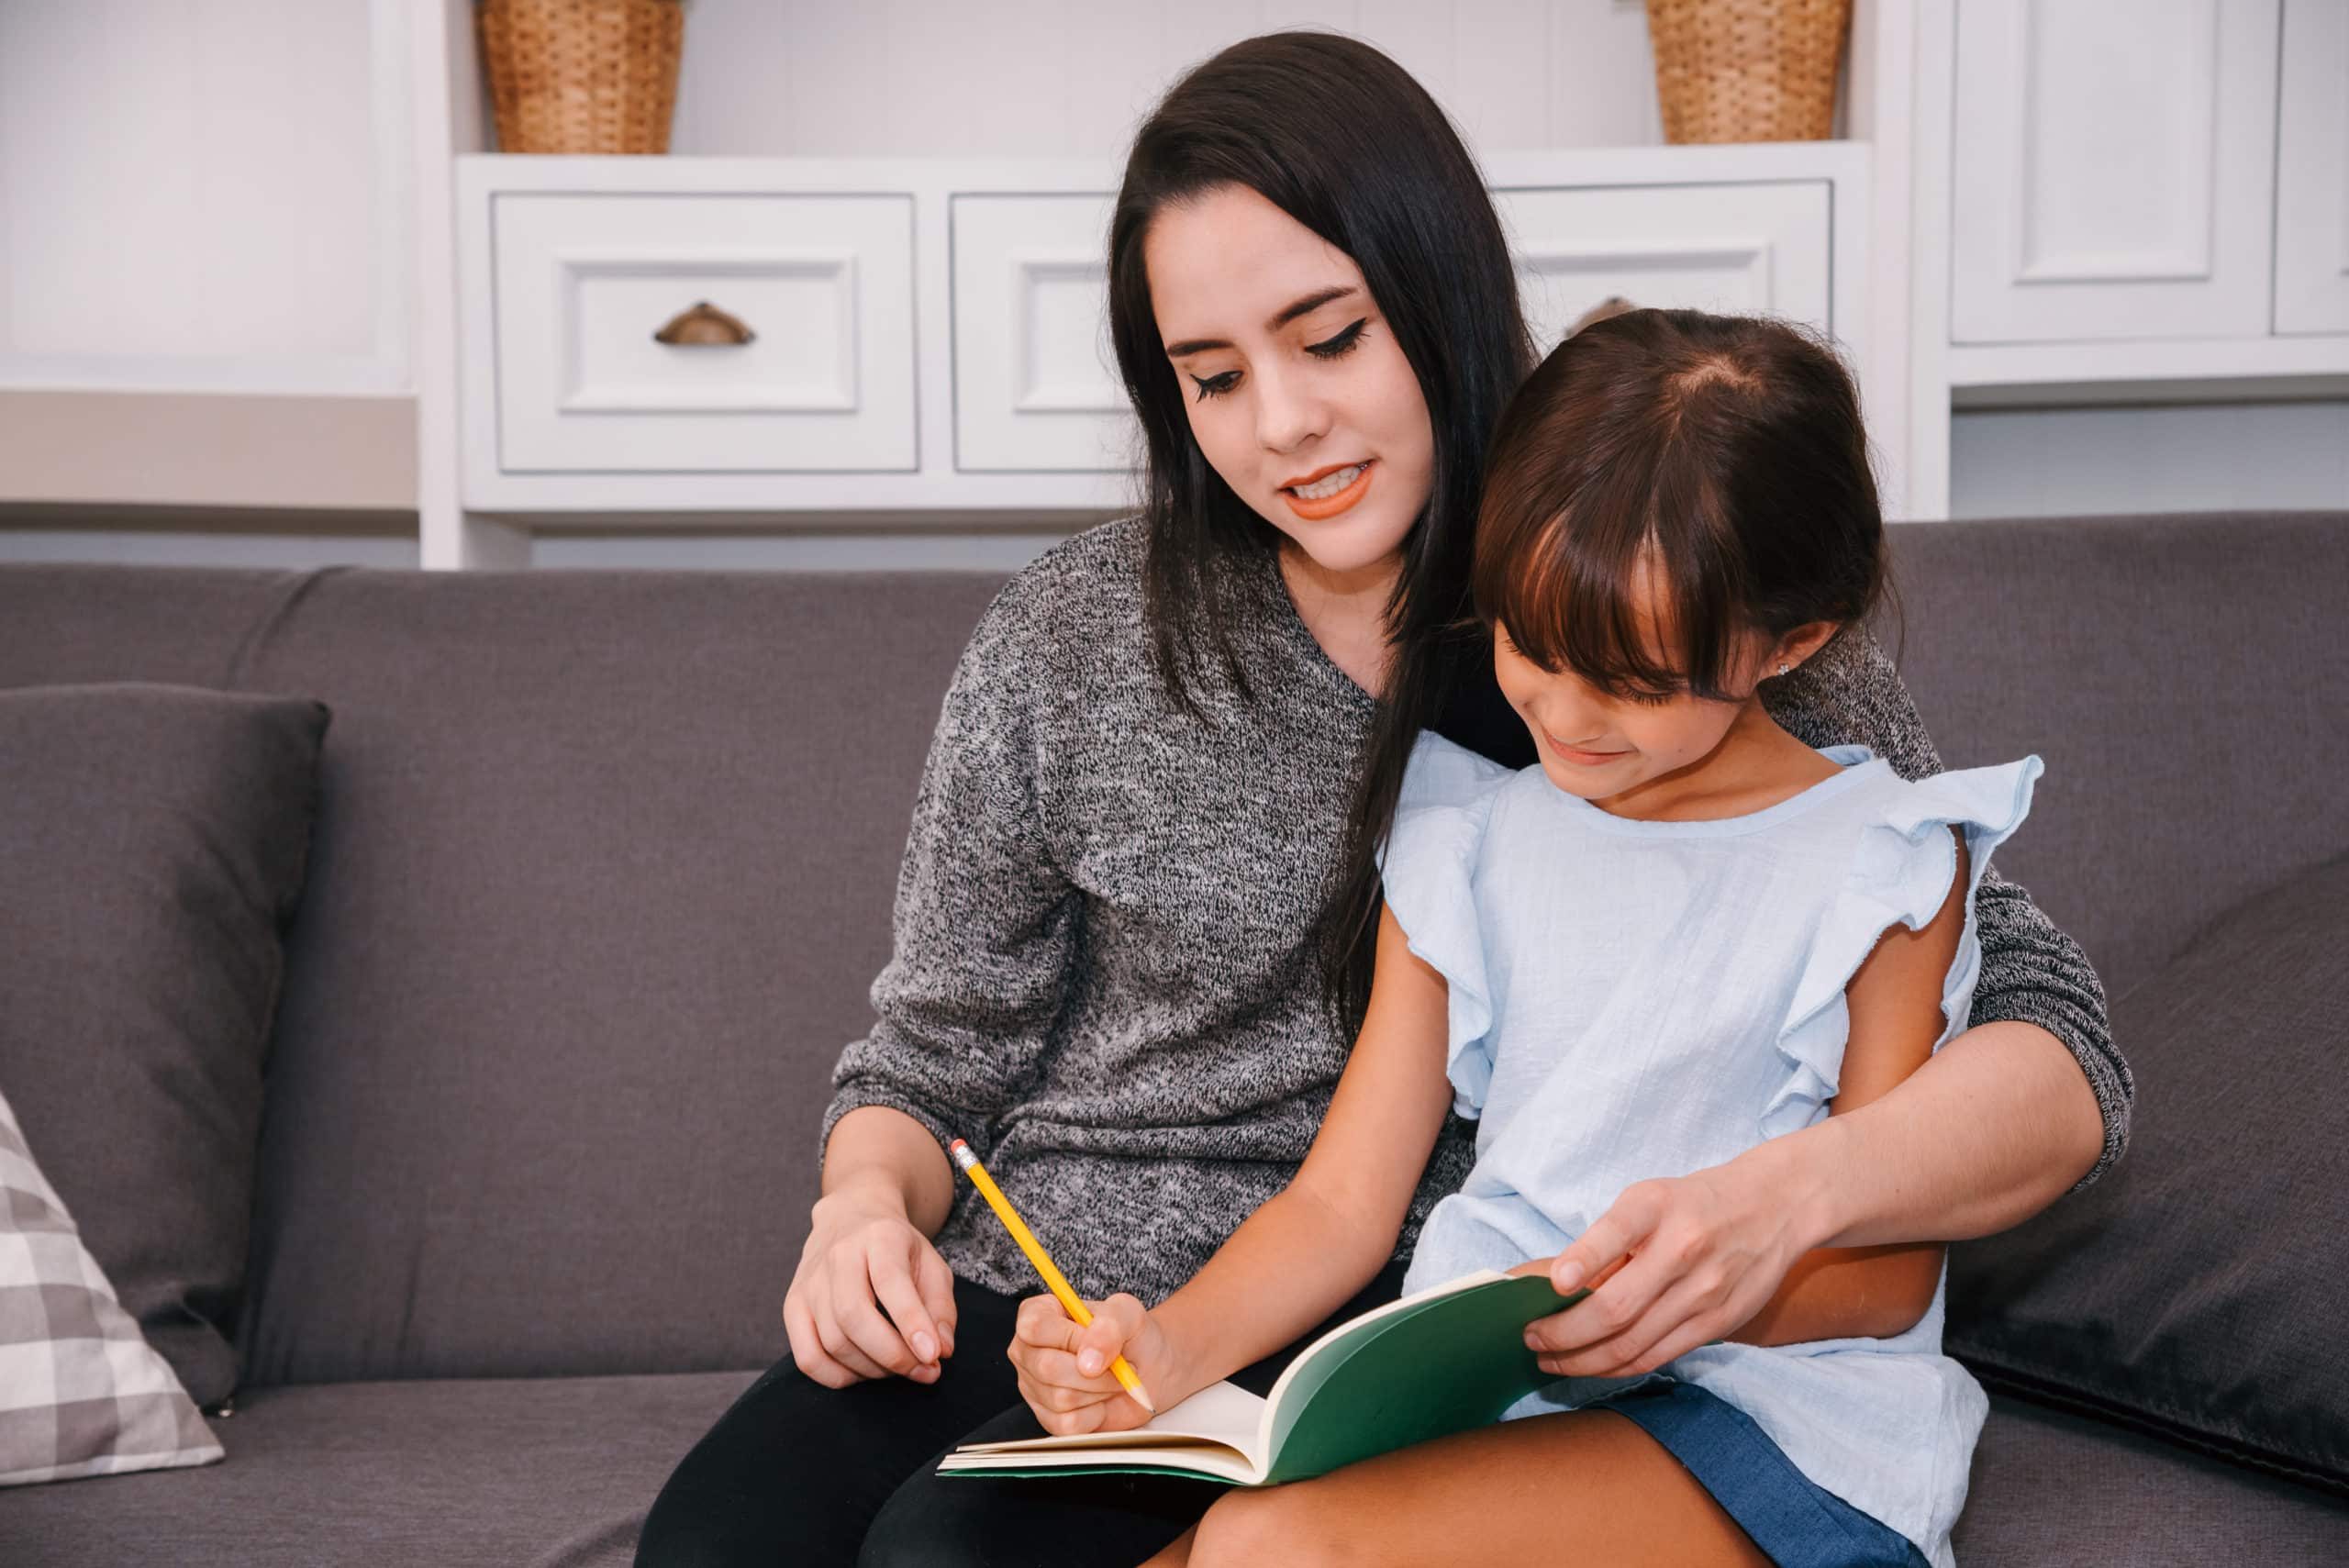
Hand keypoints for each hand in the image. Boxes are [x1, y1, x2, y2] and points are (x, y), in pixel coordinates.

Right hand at [782, 1186, 957, 1387]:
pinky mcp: (793, 1305)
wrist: (850, 1218)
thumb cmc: (897, 1249)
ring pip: (833, 1341)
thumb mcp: (932, 1264)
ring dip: (872, 1368)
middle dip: (892, 1355)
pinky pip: (807, 1357)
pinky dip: (836, 1377)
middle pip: (854, 1316)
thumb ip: (941, 1308)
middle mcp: (838, 1256)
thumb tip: (940, 1351)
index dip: (912, 1323)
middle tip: (922, 1370)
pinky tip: (862, 1371)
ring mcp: (810, 1282)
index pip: (891, 1282)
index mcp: (880, 1236)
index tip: (932, 1355)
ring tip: (897, 1366)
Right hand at [1009, 1291, 1171, 1436]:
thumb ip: (1109, 1326)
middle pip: (1047, 1367)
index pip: (1035, 1326)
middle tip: (1119, 1366)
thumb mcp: (1128, 1313)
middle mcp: (1027, 1351)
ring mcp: (1033, 1387)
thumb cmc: (1132, 1335)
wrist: (1149, 1369)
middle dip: (1095, 1372)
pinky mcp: (1047, 1419)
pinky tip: (1101, 1400)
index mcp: (1037, 1314)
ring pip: (1060, 1398)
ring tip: (1112, 1380)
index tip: (1100, 1341)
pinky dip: (1096, 1415)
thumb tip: (1087, 1362)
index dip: (1071, 1337)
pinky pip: (1068, 1424)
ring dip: (1099, 1391)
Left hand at [1519, 1163, 1812, 1377]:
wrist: (1774, 1207)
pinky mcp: (1718, 1323)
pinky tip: (1590, 1365)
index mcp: (1656, 1207)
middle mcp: (1682, 1249)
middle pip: (1616, 1309)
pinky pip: (1657, 1356)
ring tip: (1550, 1360)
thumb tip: (1560, 1291)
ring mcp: (1704, 1292)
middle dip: (1564, 1333)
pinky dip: (1617, 1367)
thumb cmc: (1693, 1204)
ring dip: (1582, 1360)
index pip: (1614, 1234)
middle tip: (1530, 1339)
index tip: (1553, 1285)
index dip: (1582, 1261)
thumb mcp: (1649, 1200)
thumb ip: (1610, 1241)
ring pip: (1632, 1344)